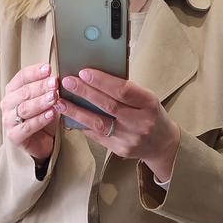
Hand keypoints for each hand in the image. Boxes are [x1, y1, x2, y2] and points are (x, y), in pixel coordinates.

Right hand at [1, 62, 60, 161]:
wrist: (40, 143)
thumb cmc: (41, 118)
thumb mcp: (44, 100)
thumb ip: (47, 88)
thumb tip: (57, 76)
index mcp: (12, 91)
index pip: (21, 77)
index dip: (35, 72)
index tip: (49, 68)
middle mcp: (7, 104)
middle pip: (24, 92)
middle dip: (41, 87)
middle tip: (55, 83)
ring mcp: (8, 120)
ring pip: (25, 108)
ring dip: (41, 102)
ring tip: (55, 97)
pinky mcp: (14, 136)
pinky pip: (28, 127)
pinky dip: (41, 119)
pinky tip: (52, 114)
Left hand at [55, 68, 180, 181]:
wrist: (162, 145)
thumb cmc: (151, 115)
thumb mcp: (146, 98)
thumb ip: (126, 90)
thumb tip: (96, 76)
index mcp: (149, 104)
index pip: (123, 90)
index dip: (102, 81)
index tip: (84, 72)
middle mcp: (140, 122)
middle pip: (108, 106)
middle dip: (85, 93)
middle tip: (67, 82)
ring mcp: (129, 138)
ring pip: (99, 124)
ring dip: (77, 112)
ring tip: (61, 102)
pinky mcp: (119, 150)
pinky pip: (97, 136)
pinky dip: (82, 125)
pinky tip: (70, 117)